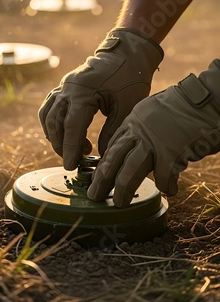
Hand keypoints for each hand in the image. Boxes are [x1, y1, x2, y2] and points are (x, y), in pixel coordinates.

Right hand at [38, 28, 162, 169]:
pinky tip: (65, 133)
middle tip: (75, 161)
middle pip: (55, 123)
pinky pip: (49, 106)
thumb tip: (103, 156)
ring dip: (55, 135)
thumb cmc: (130, 79)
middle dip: (61, 145)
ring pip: (48, 115)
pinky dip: (52, 122)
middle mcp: (68, 88)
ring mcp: (64, 86)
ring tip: (71, 149)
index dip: (71, 148)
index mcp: (84, 92)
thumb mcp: (127, 107)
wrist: (126, 54)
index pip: (72, 126)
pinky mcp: (64, 86)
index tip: (72, 166)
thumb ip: (112, 132)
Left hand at [88, 60, 219, 206]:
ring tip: (119, 203)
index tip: (98, 177)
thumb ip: (144, 129)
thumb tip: (139, 148)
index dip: (104, 163)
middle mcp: (139, 130)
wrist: (207, 98)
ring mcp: (154, 141)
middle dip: (102, 179)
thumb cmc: (186, 106)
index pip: (113, 144)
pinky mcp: (171, 153)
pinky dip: (166, 186)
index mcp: (134, 119)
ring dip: (122, 189)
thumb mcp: (155, 111)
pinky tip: (171, 190)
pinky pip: (163, 177)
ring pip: (129, 171)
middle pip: (114, 158)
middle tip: (94, 195)